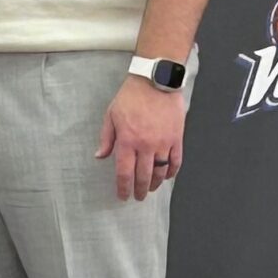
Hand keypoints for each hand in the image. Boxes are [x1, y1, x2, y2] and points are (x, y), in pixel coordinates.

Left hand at [96, 76, 185, 201]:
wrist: (156, 81)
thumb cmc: (131, 96)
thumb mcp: (111, 115)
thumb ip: (107, 138)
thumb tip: (100, 156)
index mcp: (127, 141)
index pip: (124, 172)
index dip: (123, 187)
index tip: (123, 196)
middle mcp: (146, 145)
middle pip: (143, 176)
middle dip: (139, 190)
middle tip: (138, 197)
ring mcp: (163, 143)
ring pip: (160, 171)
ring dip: (155, 183)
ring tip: (151, 188)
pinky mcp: (177, 138)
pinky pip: (176, 161)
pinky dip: (171, 172)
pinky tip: (167, 177)